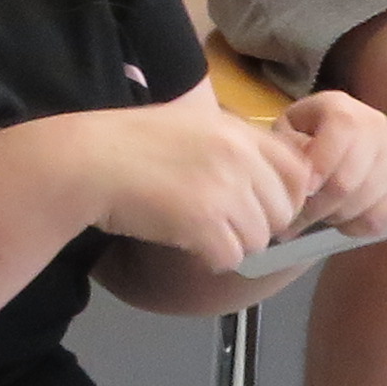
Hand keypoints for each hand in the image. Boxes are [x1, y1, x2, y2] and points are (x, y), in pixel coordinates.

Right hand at [68, 89, 321, 266]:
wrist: (88, 162)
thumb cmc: (129, 142)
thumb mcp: (190, 125)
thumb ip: (232, 146)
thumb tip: (262, 181)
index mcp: (238, 131)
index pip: (298, 172)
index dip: (285, 196)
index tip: (261, 208)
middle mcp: (240, 157)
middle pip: (283, 211)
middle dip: (259, 225)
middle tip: (224, 225)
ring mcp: (224, 190)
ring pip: (259, 239)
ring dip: (233, 244)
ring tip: (199, 233)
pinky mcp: (204, 223)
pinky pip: (231, 257)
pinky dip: (212, 259)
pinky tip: (187, 245)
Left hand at [276, 92, 386, 241]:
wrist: (336, 144)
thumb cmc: (303, 140)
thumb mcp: (285, 135)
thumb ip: (287, 151)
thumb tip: (303, 181)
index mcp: (341, 108)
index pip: (343, 131)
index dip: (321, 164)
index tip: (305, 190)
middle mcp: (377, 126)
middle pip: (347, 181)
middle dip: (316, 207)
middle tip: (297, 218)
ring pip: (361, 205)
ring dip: (333, 218)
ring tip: (321, 211)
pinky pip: (379, 220)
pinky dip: (355, 227)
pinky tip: (344, 216)